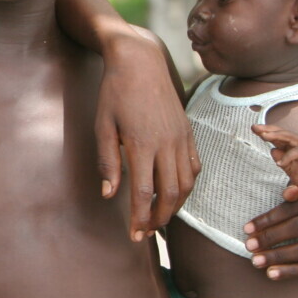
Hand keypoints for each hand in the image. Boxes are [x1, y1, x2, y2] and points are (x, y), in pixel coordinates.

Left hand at [95, 32, 197, 239]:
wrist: (140, 61)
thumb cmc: (115, 92)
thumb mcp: (102, 125)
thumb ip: (107, 161)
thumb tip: (109, 195)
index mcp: (142, 144)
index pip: (144, 193)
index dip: (140, 218)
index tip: (135, 236)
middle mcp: (166, 143)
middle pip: (170, 194)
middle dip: (159, 219)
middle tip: (146, 232)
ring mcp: (181, 137)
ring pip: (187, 183)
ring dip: (175, 206)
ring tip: (160, 217)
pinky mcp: (188, 131)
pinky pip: (195, 166)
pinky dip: (188, 185)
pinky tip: (176, 192)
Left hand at [253, 124, 297, 199]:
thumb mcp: (293, 172)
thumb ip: (284, 163)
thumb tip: (273, 151)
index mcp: (293, 147)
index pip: (278, 137)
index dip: (266, 132)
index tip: (253, 128)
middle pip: (282, 134)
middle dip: (268, 130)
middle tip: (254, 127)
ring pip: (290, 138)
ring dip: (276, 137)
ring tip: (263, 136)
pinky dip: (289, 156)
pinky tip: (279, 163)